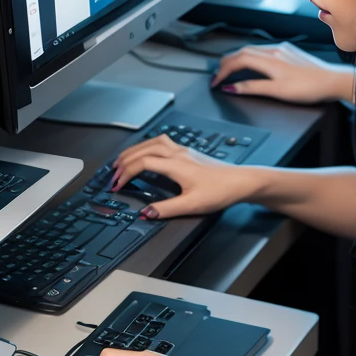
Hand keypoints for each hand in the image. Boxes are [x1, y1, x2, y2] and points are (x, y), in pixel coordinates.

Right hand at [110, 134, 256, 216]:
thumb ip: (167, 209)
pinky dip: (148, 146)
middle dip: (125, 159)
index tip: (117, 185)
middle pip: (144, 149)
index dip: (126, 174)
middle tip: (113, 172)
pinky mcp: (189, 153)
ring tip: (124, 160)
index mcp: (177, 165)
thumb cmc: (221, 191)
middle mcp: (178, 154)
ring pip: (153, 142)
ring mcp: (184, 151)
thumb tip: (146, 213)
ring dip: (136, 149)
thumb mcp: (193, 205)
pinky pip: (162, 142)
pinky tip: (147, 152)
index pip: (143, 163)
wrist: (242, 181)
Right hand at [211, 43, 353, 102]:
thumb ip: (253, 88)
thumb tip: (232, 87)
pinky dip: (251, 57)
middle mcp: (274, 51)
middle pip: (242, 52)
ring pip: (252, 50)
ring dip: (237, 58)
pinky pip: (263, 51)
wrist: (333, 81)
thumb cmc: (310, 88)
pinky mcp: (289, 52)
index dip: (223, 71)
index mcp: (270, 60)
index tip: (216, 81)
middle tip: (217, 75)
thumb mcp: (277, 91)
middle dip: (226, 62)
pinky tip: (252, 64)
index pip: (237, 60)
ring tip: (230, 69)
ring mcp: (282, 50)